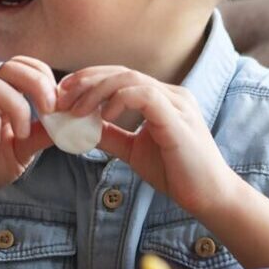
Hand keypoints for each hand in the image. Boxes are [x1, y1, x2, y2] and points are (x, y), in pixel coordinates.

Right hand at [0, 56, 57, 212]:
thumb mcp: (23, 151)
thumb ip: (41, 135)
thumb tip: (69, 122)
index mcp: (4, 96)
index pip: (24, 66)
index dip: (44, 77)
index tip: (57, 105)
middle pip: (10, 66)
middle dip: (36, 84)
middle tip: (49, 110)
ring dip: (16, 107)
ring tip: (22, 134)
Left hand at [56, 66, 240, 215]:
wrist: (208, 196)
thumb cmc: (175, 172)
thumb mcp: (133, 150)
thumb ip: (110, 134)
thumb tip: (78, 126)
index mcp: (162, 98)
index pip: (120, 75)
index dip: (89, 80)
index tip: (62, 95)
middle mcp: (171, 94)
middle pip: (121, 72)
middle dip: (86, 81)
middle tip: (61, 97)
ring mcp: (177, 103)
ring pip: (130, 79)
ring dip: (97, 91)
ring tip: (77, 109)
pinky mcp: (179, 118)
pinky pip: (145, 96)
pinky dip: (120, 99)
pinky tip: (104, 115)